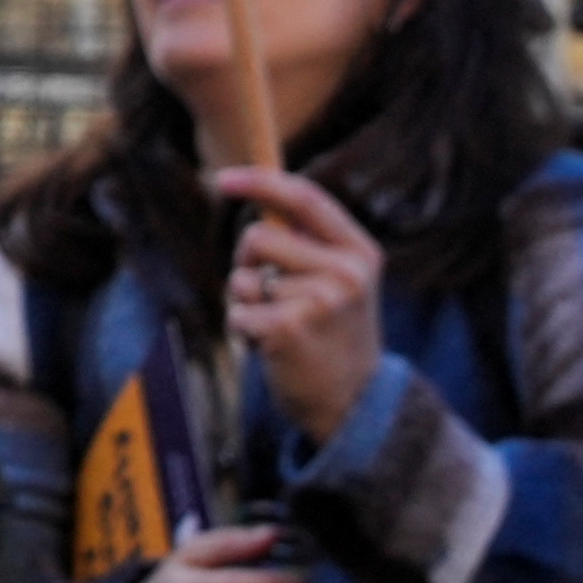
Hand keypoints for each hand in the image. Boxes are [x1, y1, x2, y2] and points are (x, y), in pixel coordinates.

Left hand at [212, 164, 388, 442]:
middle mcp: (347, 273)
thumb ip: (306, 240)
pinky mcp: (289, 329)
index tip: (222, 180)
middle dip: (248, 263)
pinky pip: (237, 311)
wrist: (353, 402)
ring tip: (281, 325)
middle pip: (258, 237)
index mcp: (360, 252)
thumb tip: (251, 187)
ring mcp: (320, 302)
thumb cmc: (331, 332)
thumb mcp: (338, 280)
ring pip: (243, 278)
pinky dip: (243, 330)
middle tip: (274, 296)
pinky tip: (274, 348)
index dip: (260, 183)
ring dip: (247, 302)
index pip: (306, 198)